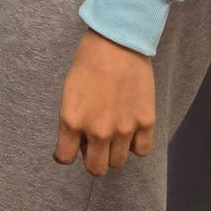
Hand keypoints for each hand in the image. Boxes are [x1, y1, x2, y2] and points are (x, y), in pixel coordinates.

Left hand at [55, 30, 155, 175]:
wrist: (117, 42)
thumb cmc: (87, 60)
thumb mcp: (69, 91)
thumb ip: (74, 119)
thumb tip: (81, 139)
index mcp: (72, 121)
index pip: (64, 158)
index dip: (66, 154)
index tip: (70, 149)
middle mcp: (97, 131)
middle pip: (96, 168)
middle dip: (92, 159)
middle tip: (94, 145)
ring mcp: (123, 129)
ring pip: (119, 163)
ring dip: (114, 153)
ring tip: (113, 136)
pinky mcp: (145, 122)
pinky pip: (142, 150)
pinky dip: (136, 145)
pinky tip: (132, 132)